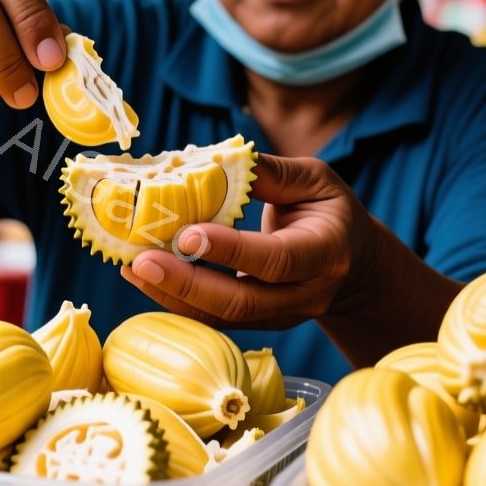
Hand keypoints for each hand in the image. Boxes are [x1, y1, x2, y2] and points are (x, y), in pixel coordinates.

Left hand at [120, 154, 378, 329]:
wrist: (353, 263)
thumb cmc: (330, 211)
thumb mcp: (315, 180)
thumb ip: (271, 173)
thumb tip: (220, 161)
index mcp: (325, 252)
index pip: (276, 260)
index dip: (231, 250)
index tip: (186, 234)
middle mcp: (305, 294)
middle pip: (242, 302)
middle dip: (187, 284)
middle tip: (141, 261)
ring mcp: (281, 316)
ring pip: (224, 318)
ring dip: (173, 295)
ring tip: (132, 268)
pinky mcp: (258, 323)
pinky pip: (214, 320)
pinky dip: (177, 300)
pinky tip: (144, 277)